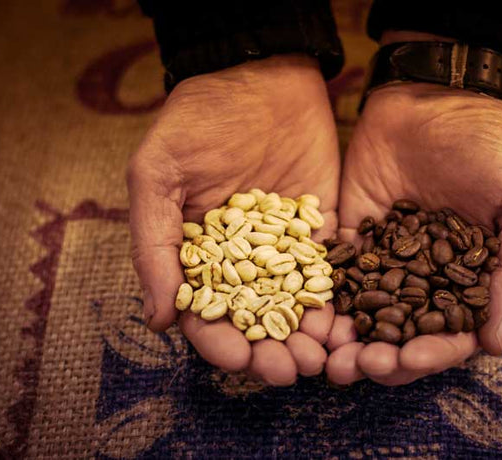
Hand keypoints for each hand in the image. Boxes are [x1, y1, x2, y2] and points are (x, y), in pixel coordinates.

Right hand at [127, 55, 338, 385]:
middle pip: (254, 320)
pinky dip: (336, 303)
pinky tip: (347, 327)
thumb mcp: (159, 173)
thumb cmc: (198, 121)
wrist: (261, 79)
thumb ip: (153, 243)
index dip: (219, 342)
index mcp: (197, 254)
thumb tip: (157, 319)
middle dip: (269, 352)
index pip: (206, 312)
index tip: (237, 361)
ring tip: (321, 361)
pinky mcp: (320, 232)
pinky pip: (328, 274)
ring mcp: (284, 249)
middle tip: (290, 373)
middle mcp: (241, 261)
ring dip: (306, 338)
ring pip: (294, 307)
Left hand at [326, 83, 501, 385]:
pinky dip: (322, 301)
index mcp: (469, 281)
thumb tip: (495, 344)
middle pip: (401, 335)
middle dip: (380, 357)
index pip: (450, 334)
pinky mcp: (353, 236)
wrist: (436, 96)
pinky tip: (309, 320)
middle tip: (356, 368)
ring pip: (364, 315)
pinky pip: (335, 275)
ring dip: (347, 342)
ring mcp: (387, 260)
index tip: (409, 360)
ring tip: (328, 360)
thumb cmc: (493, 149)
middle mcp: (426, 280)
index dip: (432, 355)